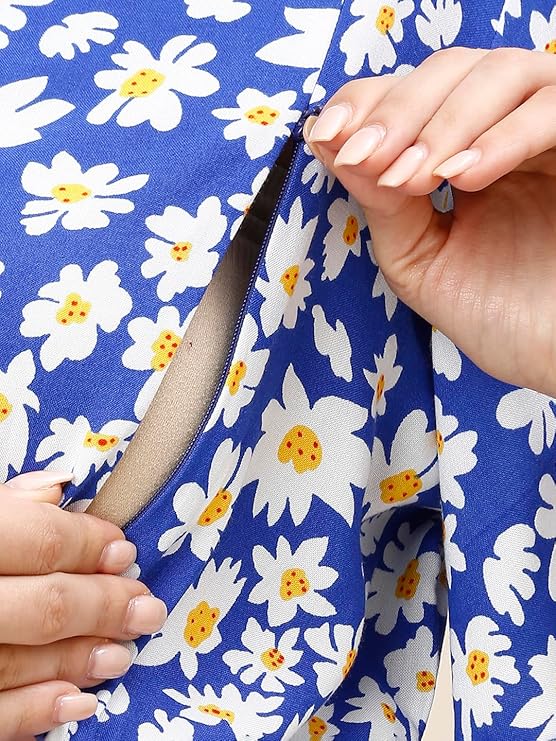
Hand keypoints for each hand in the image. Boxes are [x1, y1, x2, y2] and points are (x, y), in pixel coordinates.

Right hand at [0, 471, 166, 738]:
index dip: (88, 545)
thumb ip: (1, 505)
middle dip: (103, 606)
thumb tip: (60, 487)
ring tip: (123, 652)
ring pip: (19, 663)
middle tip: (145, 606)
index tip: (124, 549)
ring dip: (79, 660)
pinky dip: (33, 714)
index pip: (36, 540)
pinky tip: (79, 704)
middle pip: (43, 606)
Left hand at [305, 47, 555, 395]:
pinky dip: (504, 135)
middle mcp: (508, 135)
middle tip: (368, 157)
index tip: (330, 135)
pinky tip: (465, 176)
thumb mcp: (419, 259)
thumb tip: (330, 141)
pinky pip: (555, 108)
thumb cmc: (499, 317)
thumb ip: (381, 203)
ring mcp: (551, 138)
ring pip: (502, 73)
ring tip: (414, 177)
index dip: (370, 102)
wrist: (553, 357)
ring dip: (444, 121)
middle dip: (398, 111)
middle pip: (453, 70)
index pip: (414, 95)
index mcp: (466, 156)